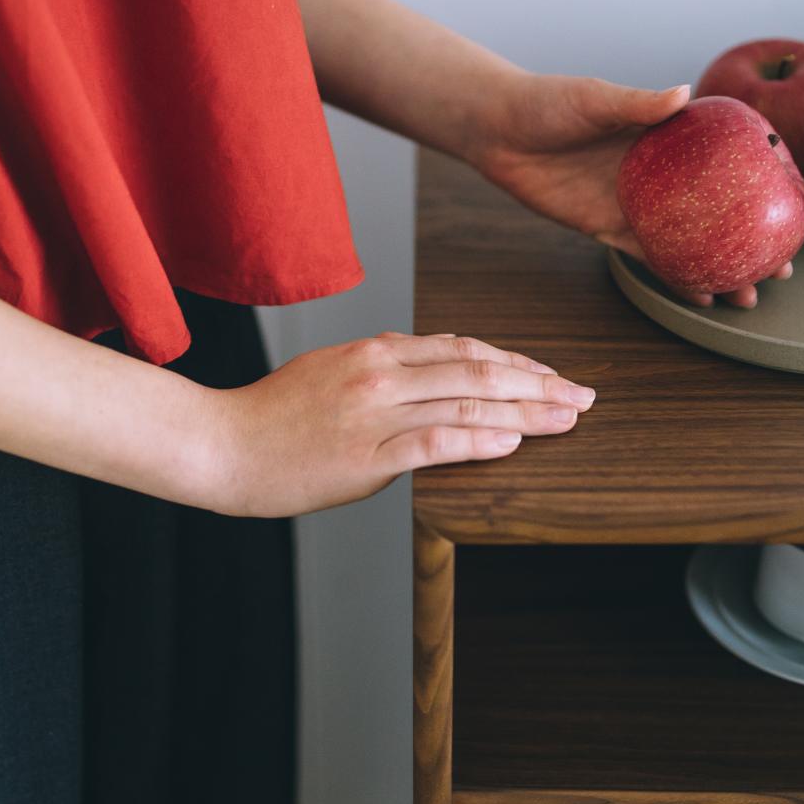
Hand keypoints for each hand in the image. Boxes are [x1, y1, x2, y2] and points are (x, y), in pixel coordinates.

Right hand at [206, 332, 593, 516]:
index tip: (553, 375)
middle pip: (480, 371)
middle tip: (583, 397)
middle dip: (541, 384)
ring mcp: (375, 413)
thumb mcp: (331, 372)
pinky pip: (436, 443)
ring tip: (567, 420)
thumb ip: (383, 371)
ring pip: (469, 403)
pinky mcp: (366, 455)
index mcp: (377, 351)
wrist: (220, 445)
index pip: (465, 349)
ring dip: (528, 412)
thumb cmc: (273, 418)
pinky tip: (514, 444)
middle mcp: (382, 373)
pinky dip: (481, 441)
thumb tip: (428, 376)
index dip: (517, 361)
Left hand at [468, 73, 791, 308]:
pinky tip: (700, 296)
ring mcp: (635, 203)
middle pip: (718, 211)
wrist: (497, 128)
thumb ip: (636, 103)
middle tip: (784, 267)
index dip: (765, 181)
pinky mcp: (606, 226)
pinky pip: (647, 257)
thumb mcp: (594, 98)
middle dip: (753, 239)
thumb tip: (682, 95)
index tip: (799, 204)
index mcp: (666, 137)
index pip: (728, 160)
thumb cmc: (547, 102)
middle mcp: (659, 173)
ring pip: (688, 242)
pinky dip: (674, 277)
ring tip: (749, 296)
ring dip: (720, 268)